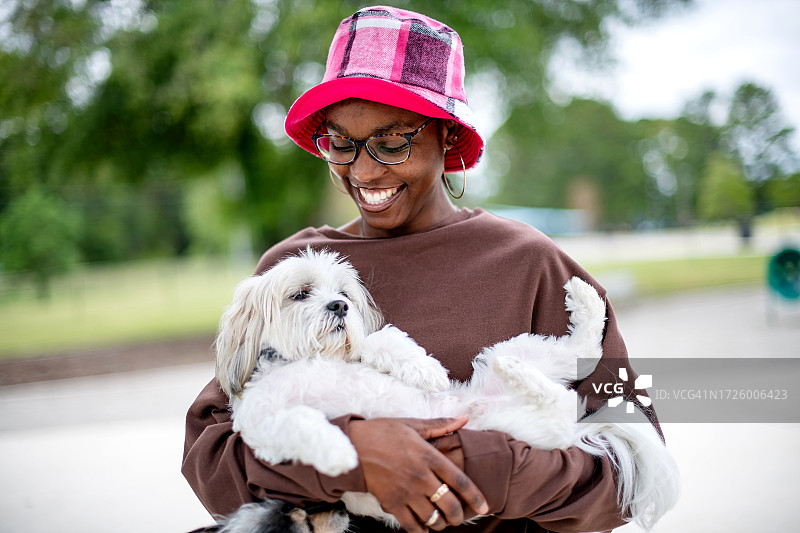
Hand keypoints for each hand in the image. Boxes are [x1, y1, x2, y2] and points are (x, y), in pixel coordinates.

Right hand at [349, 416, 487, 531]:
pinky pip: (411, 525)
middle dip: (458, 516)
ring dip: (441, 523)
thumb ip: (440, 425)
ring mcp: (406, 492)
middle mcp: (421, 477)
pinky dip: (420, 531)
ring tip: (442, 521)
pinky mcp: (391, 503)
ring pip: (432, 518)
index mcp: (429, 456)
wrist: (352, 446)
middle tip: (459, 517)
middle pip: (449, 505)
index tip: (484, 506)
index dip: (475, 497)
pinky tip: (424, 529)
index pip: (460, 481)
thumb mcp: (412, 424)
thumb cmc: (382, 432)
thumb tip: (465, 418)